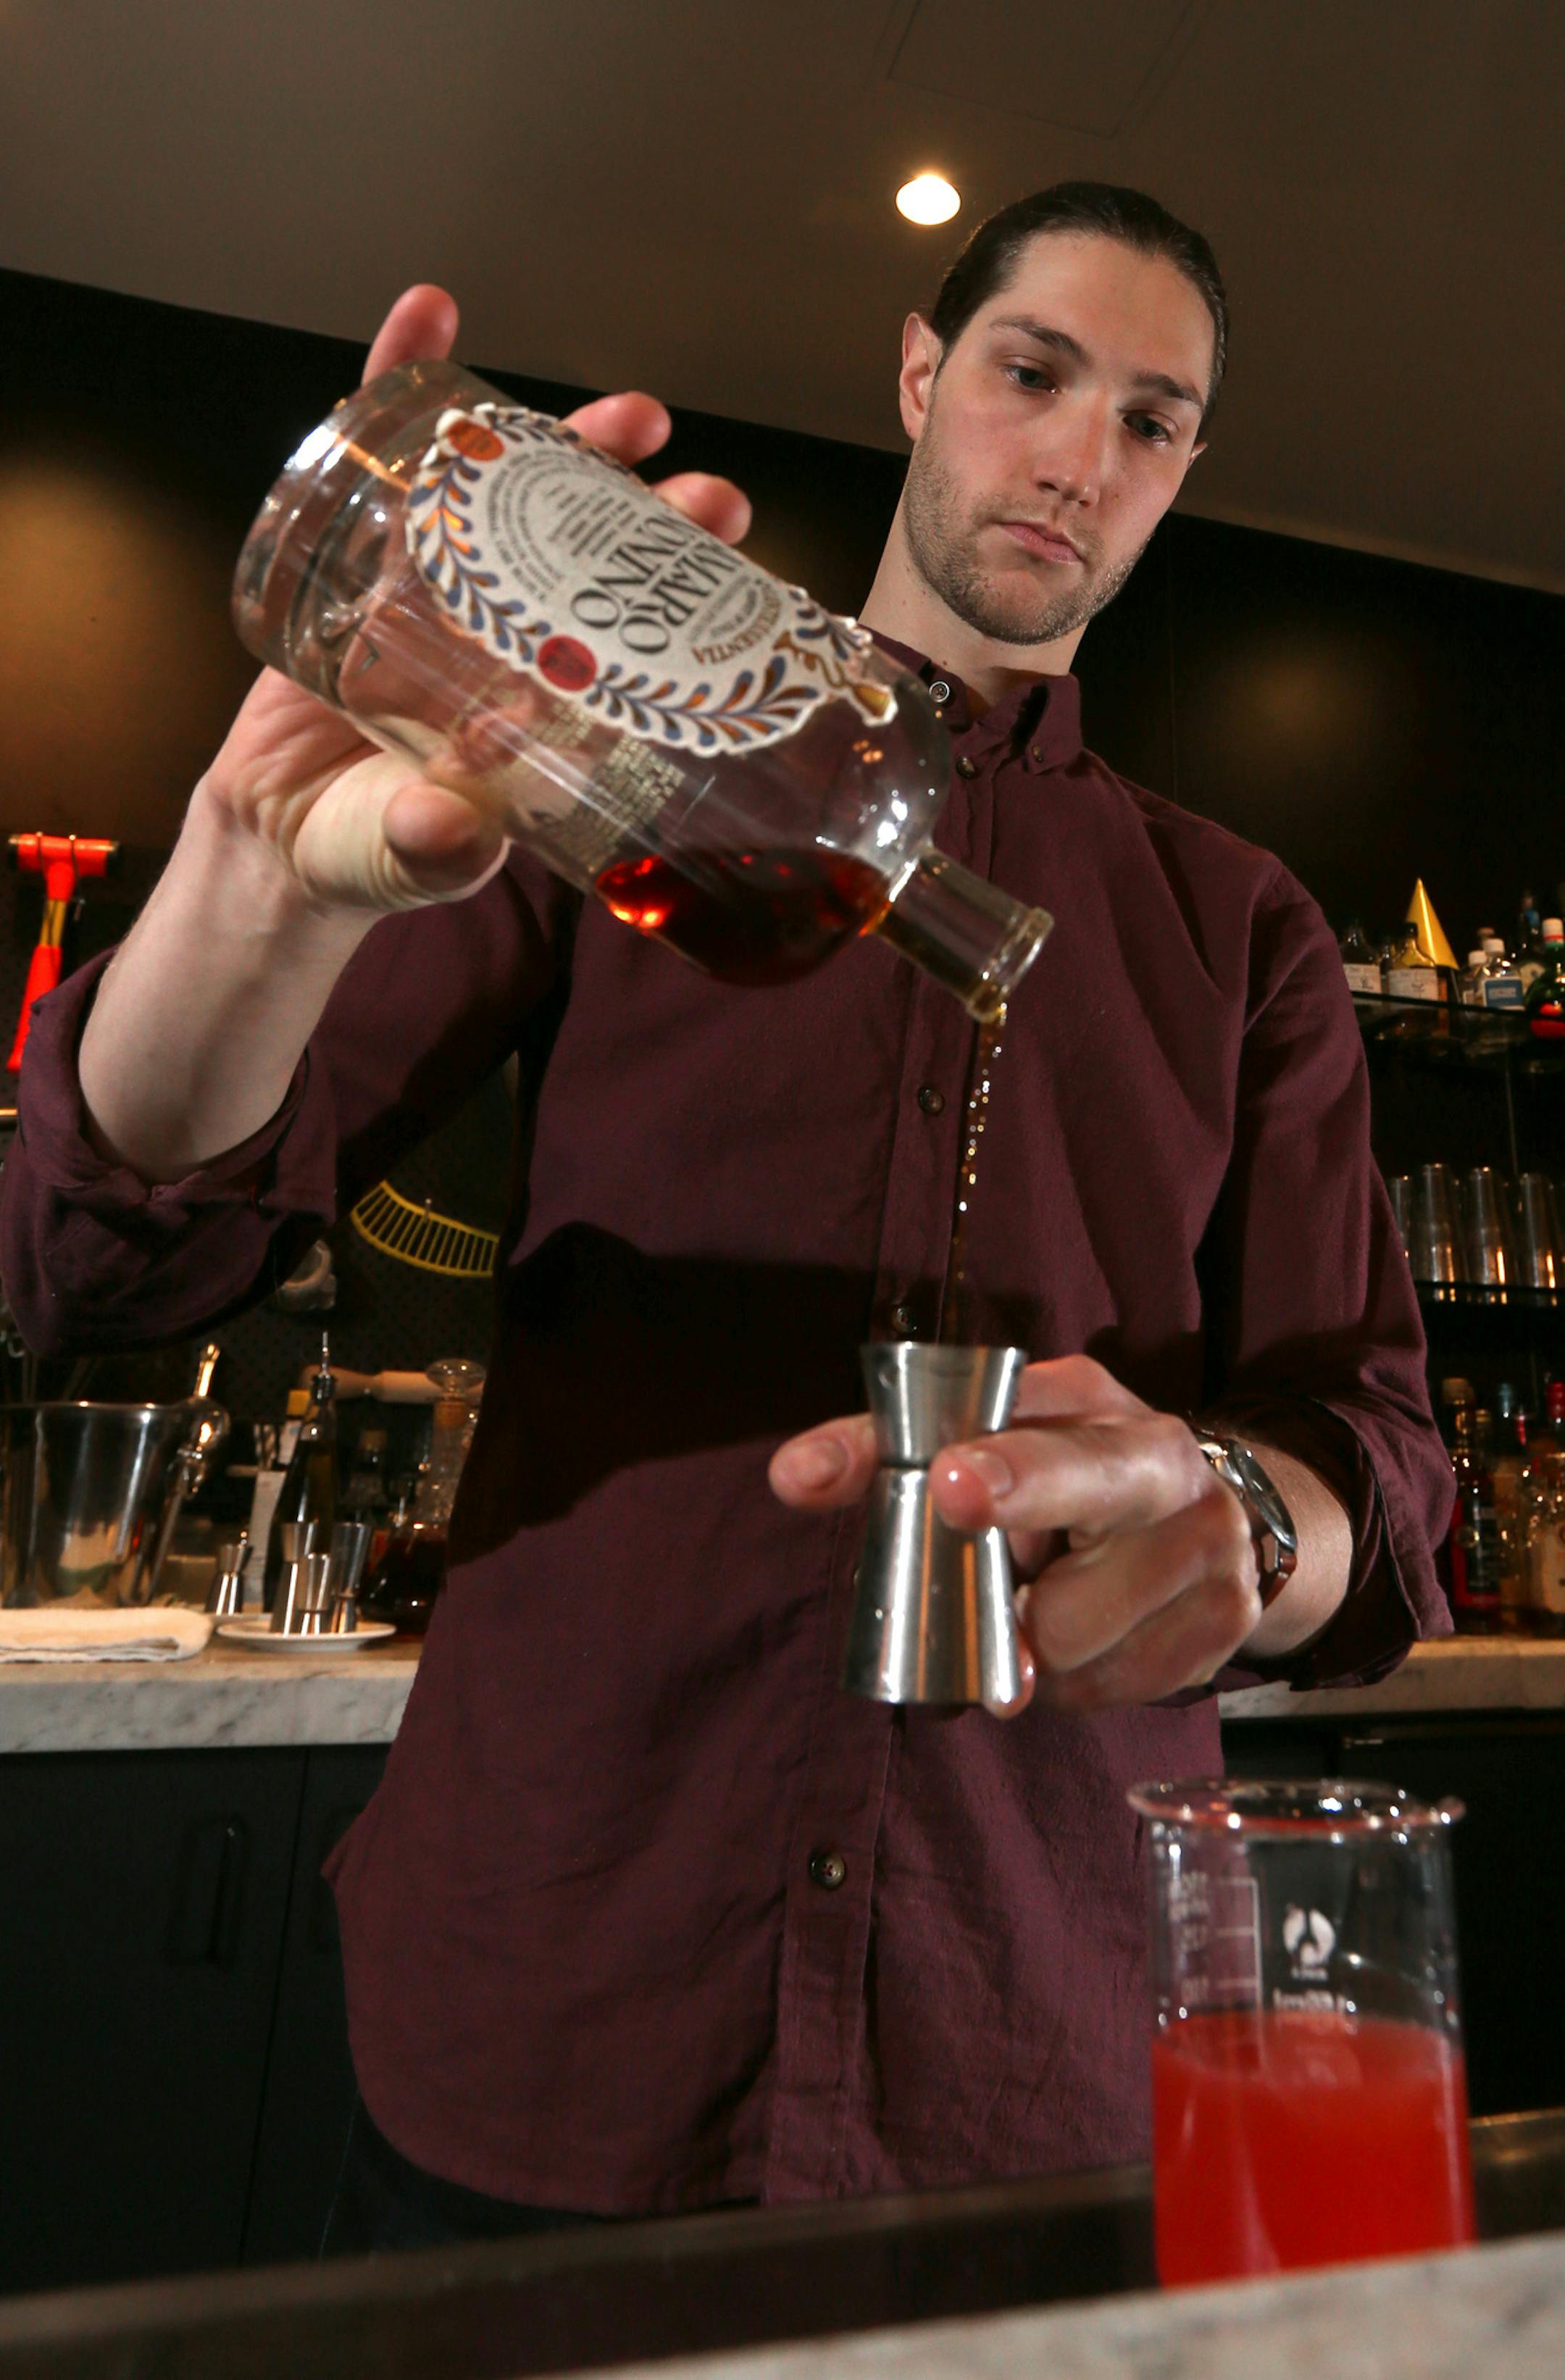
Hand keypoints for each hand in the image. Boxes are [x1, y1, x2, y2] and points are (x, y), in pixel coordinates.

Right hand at [202, 284, 752, 913]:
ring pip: (516, 498)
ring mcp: (441, 586)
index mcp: (544, 709)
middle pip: (600, 564)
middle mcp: (510, 638)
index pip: (632, 644)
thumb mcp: (400, 857)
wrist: (275, 829)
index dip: (681, 607)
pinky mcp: (361, 551)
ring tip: (629, 411)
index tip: (729, 574)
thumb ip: (429, 852)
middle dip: (660, 523)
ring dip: (572, 444)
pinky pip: (384, 454)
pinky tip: (432, 314)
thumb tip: (448, 828)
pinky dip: (400, 379)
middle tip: (705, 494)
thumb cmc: (363, 850)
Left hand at [769, 1354, 1261, 1714]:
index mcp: (1091, 1404)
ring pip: (1076, 1631)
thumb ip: (883, 1453)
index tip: (949, 1485)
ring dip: (1026, 1642)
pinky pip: (1108, 1685)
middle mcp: (1163, 1461)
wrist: (1205, 1507)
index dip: (1001, 1465)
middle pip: (1090, 1511)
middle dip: (1027, 1552)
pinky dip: (1069, 1681)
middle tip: (985, 1626)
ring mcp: (1207, 1544)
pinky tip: (1078, 1639)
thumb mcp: (984, 1440)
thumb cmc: (1060, 1471)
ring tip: (1032, 1606)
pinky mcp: (1224, 1622)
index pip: (1040, 1429)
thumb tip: (792, 1477)